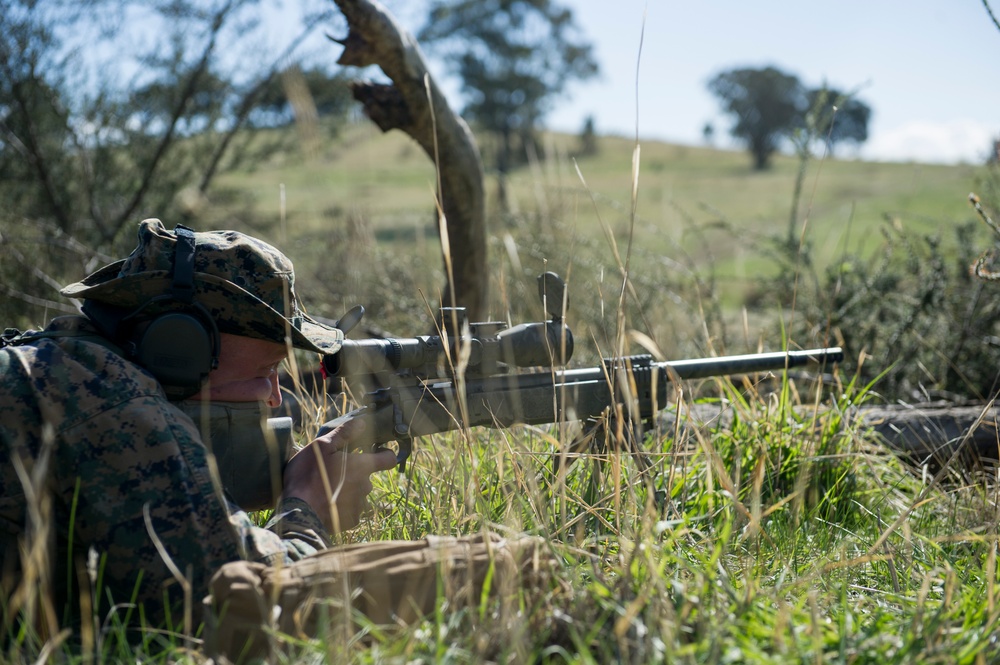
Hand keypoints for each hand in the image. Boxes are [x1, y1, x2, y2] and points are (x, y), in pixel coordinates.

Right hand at [281, 417, 396, 531]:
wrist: (298, 512)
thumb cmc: (308, 476)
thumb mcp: (322, 447)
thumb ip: (344, 434)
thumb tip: (363, 423)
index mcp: (362, 466)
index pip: (389, 459)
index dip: (384, 454)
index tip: (375, 452)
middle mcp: (366, 486)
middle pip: (367, 476)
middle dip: (354, 473)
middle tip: (332, 472)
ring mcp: (360, 505)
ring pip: (358, 494)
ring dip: (347, 491)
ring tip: (326, 490)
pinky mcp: (351, 521)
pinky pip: (351, 510)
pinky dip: (342, 507)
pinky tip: (326, 504)